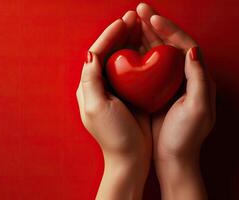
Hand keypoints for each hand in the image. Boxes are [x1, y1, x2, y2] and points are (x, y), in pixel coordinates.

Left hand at [76, 15, 151, 198]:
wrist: (130, 158)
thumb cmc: (113, 135)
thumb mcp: (97, 108)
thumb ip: (91, 80)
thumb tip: (90, 53)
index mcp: (89, 86)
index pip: (96, 53)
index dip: (109, 35)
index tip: (123, 21)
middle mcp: (100, 84)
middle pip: (109, 51)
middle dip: (120, 33)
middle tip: (134, 16)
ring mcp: (116, 89)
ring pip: (122, 57)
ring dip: (130, 39)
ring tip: (141, 23)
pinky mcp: (130, 94)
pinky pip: (134, 68)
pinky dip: (140, 54)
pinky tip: (149, 45)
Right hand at [135, 3, 215, 199]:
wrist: (174, 158)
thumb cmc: (186, 135)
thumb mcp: (198, 108)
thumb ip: (199, 78)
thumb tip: (192, 50)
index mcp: (198, 76)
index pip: (185, 44)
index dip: (169, 28)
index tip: (152, 17)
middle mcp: (184, 75)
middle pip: (169, 43)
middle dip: (154, 25)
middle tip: (139, 9)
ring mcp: (168, 82)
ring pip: (156, 52)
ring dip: (144, 35)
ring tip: (131, 21)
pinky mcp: (155, 90)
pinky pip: (145, 66)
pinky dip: (137, 53)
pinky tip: (126, 46)